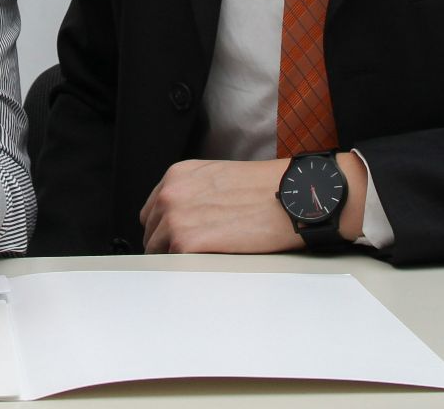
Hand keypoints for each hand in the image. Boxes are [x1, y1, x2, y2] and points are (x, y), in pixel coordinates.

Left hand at [140, 158, 301, 253]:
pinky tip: (206, 265)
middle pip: (151, 232)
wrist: (291, 196)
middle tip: (193, 255)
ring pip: (157, 251)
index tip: (175, 239)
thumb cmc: (265, 188)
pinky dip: (185, 268)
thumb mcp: (218, 178)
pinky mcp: (186, 242)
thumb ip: (193, 193)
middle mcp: (171, 194)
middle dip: (167, 244)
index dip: (164, 228)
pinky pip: (172, 263)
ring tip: (203, 262)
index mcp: (178, 176)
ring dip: (175, 259)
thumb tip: (183, 218)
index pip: (152, 211)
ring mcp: (175, 219)